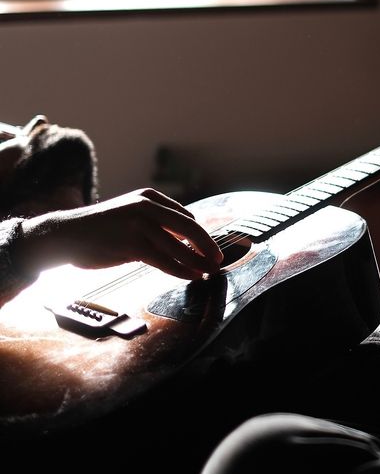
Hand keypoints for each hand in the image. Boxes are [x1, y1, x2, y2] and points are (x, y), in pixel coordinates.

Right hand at [16, 188, 223, 281]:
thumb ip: (155, 221)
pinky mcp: (132, 244)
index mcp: (150, 197)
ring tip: (209, 272)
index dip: (201, 235)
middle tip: (219, 259)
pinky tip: (192, 276)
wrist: (67, 234)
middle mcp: (148, 207)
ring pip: (179, 247)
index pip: (186, 217)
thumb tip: (182, 236)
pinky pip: (164, 260)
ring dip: (198, 262)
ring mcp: (140, 225)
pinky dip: (181, 270)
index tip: (210, 248)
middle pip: (190, 228)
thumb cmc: (100, 228)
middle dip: (208, 246)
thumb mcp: (130, 213)